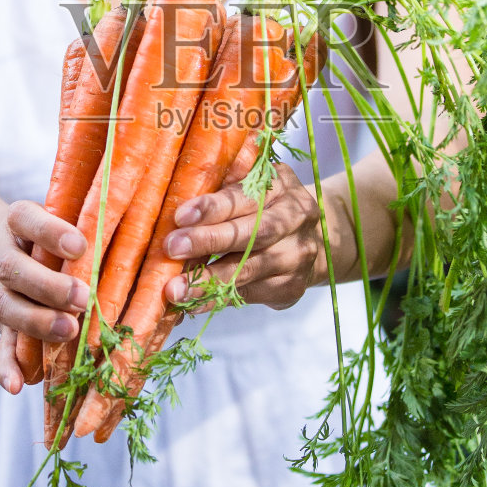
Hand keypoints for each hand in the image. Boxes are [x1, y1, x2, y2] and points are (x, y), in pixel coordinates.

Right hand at [0, 201, 88, 394]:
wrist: (15, 251)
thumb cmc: (61, 235)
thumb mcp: (71, 221)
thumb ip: (97, 229)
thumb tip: (155, 246)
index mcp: (18, 220)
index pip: (26, 218)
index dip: (50, 232)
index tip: (80, 246)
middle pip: (13, 268)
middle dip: (48, 286)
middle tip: (82, 298)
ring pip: (6, 306)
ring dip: (37, 322)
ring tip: (68, 332)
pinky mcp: (0, 323)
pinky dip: (6, 367)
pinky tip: (16, 384)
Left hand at [162, 163, 331, 311]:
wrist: (314, 238)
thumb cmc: (265, 205)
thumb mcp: (252, 184)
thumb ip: (225, 183)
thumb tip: (183, 185)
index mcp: (281, 186)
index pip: (246, 196)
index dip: (213, 207)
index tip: (180, 216)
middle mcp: (295, 220)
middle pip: (253, 233)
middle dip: (209, 241)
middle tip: (172, 248)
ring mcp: (297, 256)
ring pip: (249, 270)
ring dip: (209, 281)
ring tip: (175, 289)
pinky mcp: (291, 287)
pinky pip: (248, 295)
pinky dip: (217, 299)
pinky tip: (192, 303)